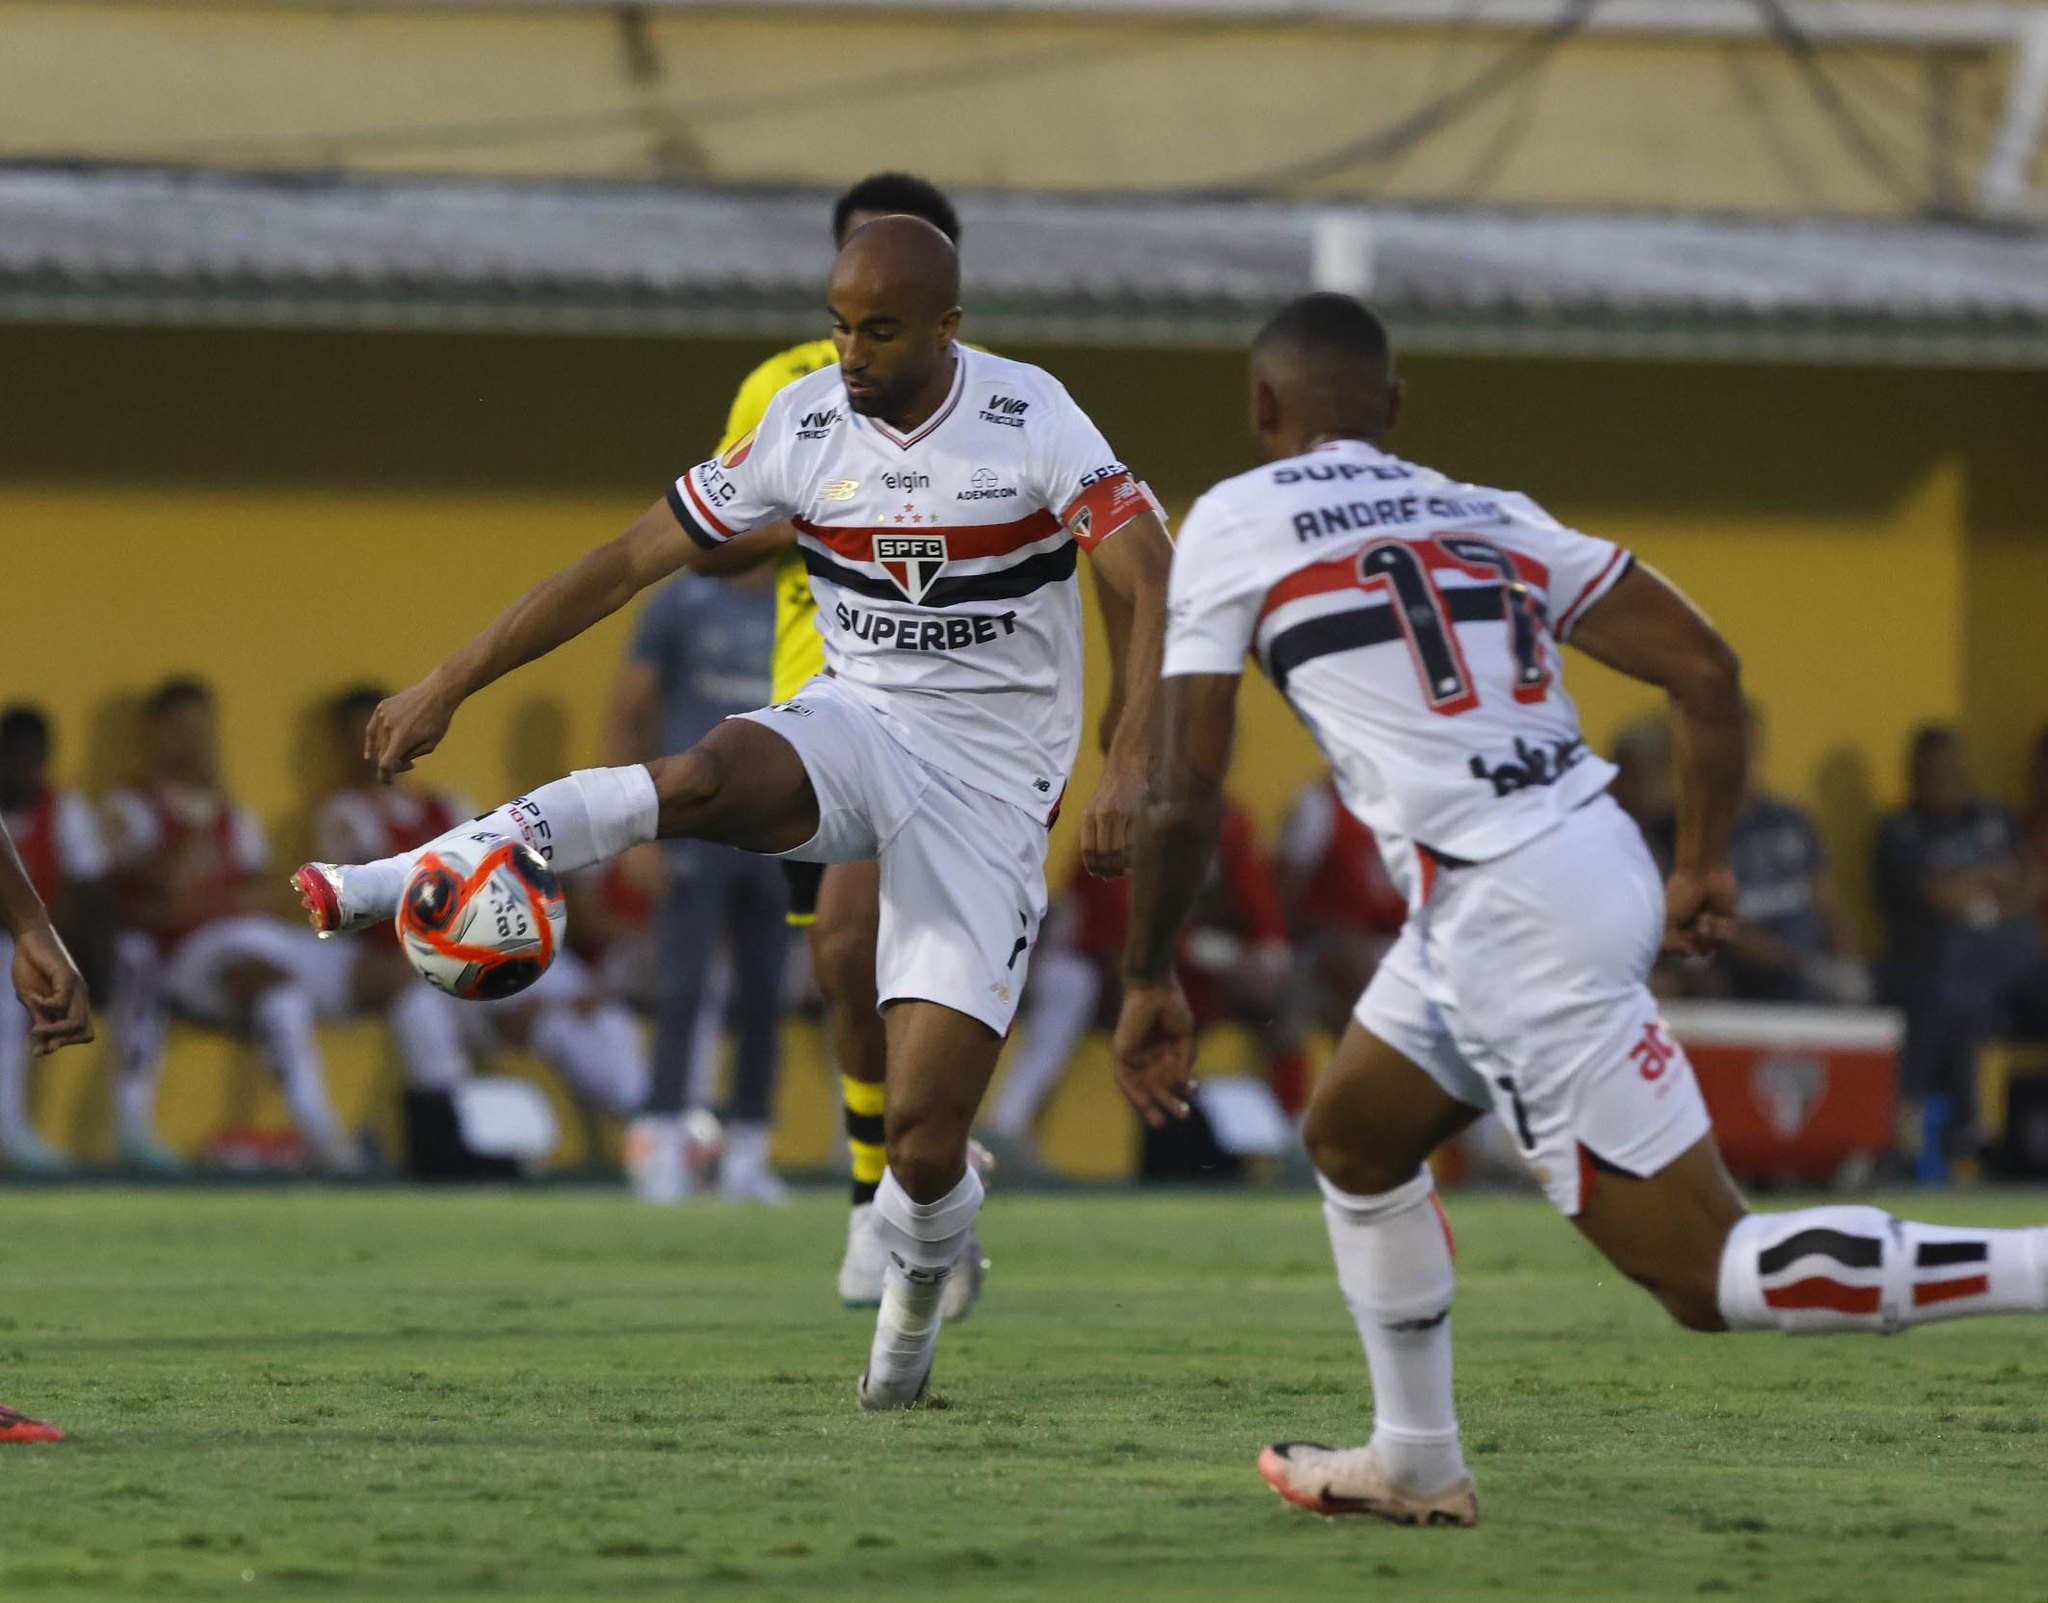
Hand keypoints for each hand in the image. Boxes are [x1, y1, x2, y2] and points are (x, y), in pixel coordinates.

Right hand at [11, 923, 91, 1054]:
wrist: (29, 939)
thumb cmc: (30, 968)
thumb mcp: (32, 1000)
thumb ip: (41, 1019)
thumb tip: (43, 1046)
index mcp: (74, 1005)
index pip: (83, 1034)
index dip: (64, 1044)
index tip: (38, 1050)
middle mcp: (80, 998)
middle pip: (85, 1033)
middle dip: (62, 1042)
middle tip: (38, 1042)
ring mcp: (76, 987)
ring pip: (77, 1022)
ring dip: (54, 1031)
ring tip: (34, 1029)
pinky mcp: (68, 975)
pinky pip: (61, 1001)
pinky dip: (45, 1005)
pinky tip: (34, 998)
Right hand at [366, 675, 459, 781]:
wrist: (437, 692)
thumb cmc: (438, 720)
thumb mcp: (430, 744)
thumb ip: (410, 756)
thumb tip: (396, 762)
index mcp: (402, 738)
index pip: (385, 764)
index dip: (385, 776)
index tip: (388, 781)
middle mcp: (388, 727)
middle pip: (382, 754)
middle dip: (392, 763)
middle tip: (408, 763)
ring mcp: (383, 716)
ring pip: (377, 742)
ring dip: (385, 751)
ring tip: (398, 753)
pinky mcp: (381, 707)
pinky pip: (373, 728)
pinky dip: (373, 740)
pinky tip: (370, 752)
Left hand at [1080, 760, 1145, 878]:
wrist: (1127, 765)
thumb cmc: (1112, 790)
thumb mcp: (1095, 807)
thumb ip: (1094, 830)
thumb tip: (1096, 861)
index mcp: (1088, 815)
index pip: (1088, 849)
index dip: (1093, 866)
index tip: (1098, 874)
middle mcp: (1102, 815)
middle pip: (1103, 853)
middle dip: (1108, 869)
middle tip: (1112, 876)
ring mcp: (1120, 815)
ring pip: (1118, 851)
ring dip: (1121, 865)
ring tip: (1123, 871)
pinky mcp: (1136, 814)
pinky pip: (1134, 841)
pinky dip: (1133, 855)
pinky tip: (1134, 859)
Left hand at [1112, 977, 1196, 1126]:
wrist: (1154, 987)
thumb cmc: (1171, 1006)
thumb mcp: (1184, 1037)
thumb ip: (1184, 1060)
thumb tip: (1183, 1085)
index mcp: (1165, 1052)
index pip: (1173, 1078)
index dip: (1183, 1088)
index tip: (1196, 1091)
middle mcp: (1149, 1057)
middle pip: (1158, 1087)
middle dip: (1170, 1102)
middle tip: (1184, 1116)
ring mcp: (1135, 1056)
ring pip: (1142, 1088)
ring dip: (1151, 1105)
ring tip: (1162, 1122)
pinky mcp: (1121, 1052)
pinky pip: (1124, 1080)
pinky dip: (1133, 1094)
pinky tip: (1144, 1105)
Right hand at [1664, 866, 1738, 956]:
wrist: (1703, 872)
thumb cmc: (1682, 893)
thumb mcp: (1668, 920)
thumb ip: (1672, 943)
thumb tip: (1692, 954)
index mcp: (1678, 928)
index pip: (1680, 951)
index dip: (1680, 949)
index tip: (1678, 938)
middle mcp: (1694, 928)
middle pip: (1697, 951)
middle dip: (1694, 940)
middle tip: (1693, 923)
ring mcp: (1712, 926)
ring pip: (1712, 947)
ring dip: (1708, 934)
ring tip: (1704, 917)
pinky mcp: (1728, 921)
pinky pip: (1727, 938)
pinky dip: (1721, 929)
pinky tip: (1714, 915)